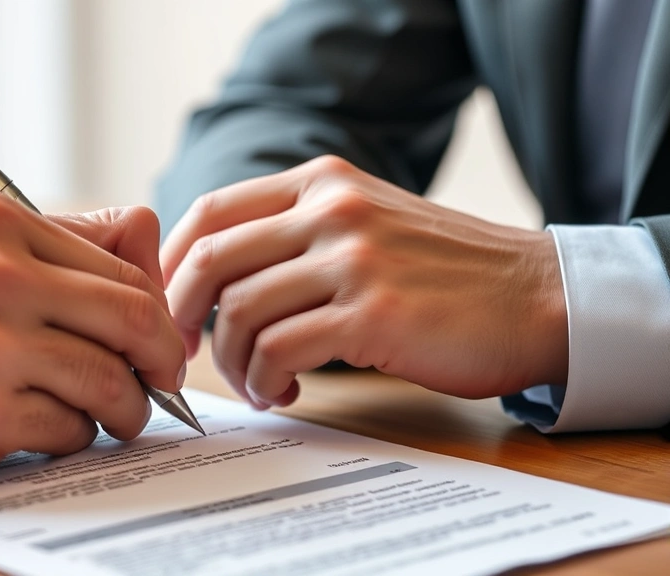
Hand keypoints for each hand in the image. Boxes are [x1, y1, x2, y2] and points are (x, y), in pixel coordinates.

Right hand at [0, 192, 185, 477]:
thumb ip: (65, 240)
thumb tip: (153, 254)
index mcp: (0, 223)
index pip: (124, 265)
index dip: (159, 309)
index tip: (161, 339)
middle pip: (132, 318)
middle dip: (163, 359)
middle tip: (165, 380)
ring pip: (108, 382)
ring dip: (128, 407)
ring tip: (119, 413)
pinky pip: (68, 429)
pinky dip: (76, 433)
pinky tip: (55, 425)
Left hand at [160, 156, 566, 408]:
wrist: (536, 296)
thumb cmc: (443, 273)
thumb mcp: (365, 224)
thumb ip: (296, 235)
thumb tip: (213, 280)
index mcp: (321, 183)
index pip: (211, 213)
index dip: (172, 265)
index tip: (170, 308)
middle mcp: (332, 210)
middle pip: (210, 261)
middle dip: (183, 317)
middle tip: (187, 355)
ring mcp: (353, 259)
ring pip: (239, 313)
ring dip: (233, 362)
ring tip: (259, 383)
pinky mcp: (373, 313)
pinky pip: (278, 350)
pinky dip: (266, 380)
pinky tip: (285, 392)